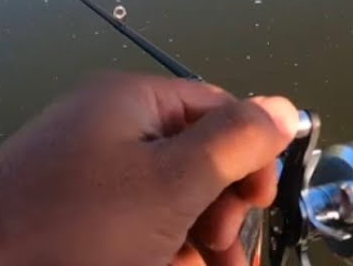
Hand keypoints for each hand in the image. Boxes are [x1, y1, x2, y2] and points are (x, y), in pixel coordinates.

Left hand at [0, 72, 300, 265]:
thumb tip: (284, 107)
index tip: (256, 207)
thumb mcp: (169, 184)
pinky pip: (128, 230)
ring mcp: (84, 177)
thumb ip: (233, 143)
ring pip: (164, 206)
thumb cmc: (71, 228)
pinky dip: (150, 255)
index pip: (217, 110)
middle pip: (194, 162)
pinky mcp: (68, 220)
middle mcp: (106, 129)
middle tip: (220, 258)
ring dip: (188, 246)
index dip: (249, 156)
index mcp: (130, 102)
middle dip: (218, 214)